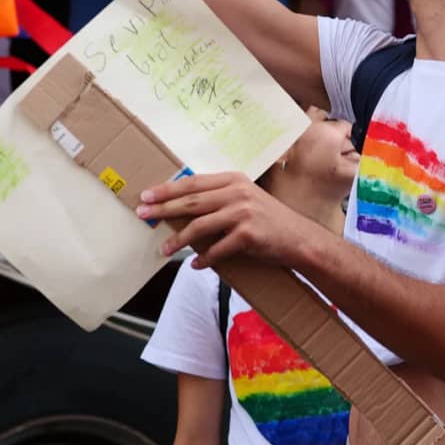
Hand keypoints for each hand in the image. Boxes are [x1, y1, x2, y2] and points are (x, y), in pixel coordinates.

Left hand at [138, 172, 317, 268]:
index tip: (147, 195)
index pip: (193, 183)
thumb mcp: (246, 199)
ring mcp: (243, 213)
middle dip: (164, 209)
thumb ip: (220, 198)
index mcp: (234, 180)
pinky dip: (204, 259)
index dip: (167, 189)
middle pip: (191, 201)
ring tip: (164, 249)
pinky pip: (217, 249)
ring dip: (179, 240)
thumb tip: (183, 206)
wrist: (300, 238)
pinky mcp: (247, 235)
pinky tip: (196, 264)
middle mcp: (237, 193)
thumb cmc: (270, 220)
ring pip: (200, 226)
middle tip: (144, 215)